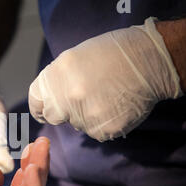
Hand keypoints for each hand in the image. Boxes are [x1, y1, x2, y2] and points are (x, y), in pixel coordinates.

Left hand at [29, 17, 182, 141]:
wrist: (150, 60)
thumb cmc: (112, 53)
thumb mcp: (74, 58)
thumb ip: (57, 80)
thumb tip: (47, 100)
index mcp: (56, 76)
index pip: (36, 102)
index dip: (41, 106)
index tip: (45, 109)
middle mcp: (66, 97)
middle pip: (53, 117)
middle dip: (62, 112)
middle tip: (79, 101)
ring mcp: (84, 116)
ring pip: (77, 124)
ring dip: (86, 116)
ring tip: (105, 96)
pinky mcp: (102, 129)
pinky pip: (96, 131)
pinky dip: (103, 123)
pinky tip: (115, 106)